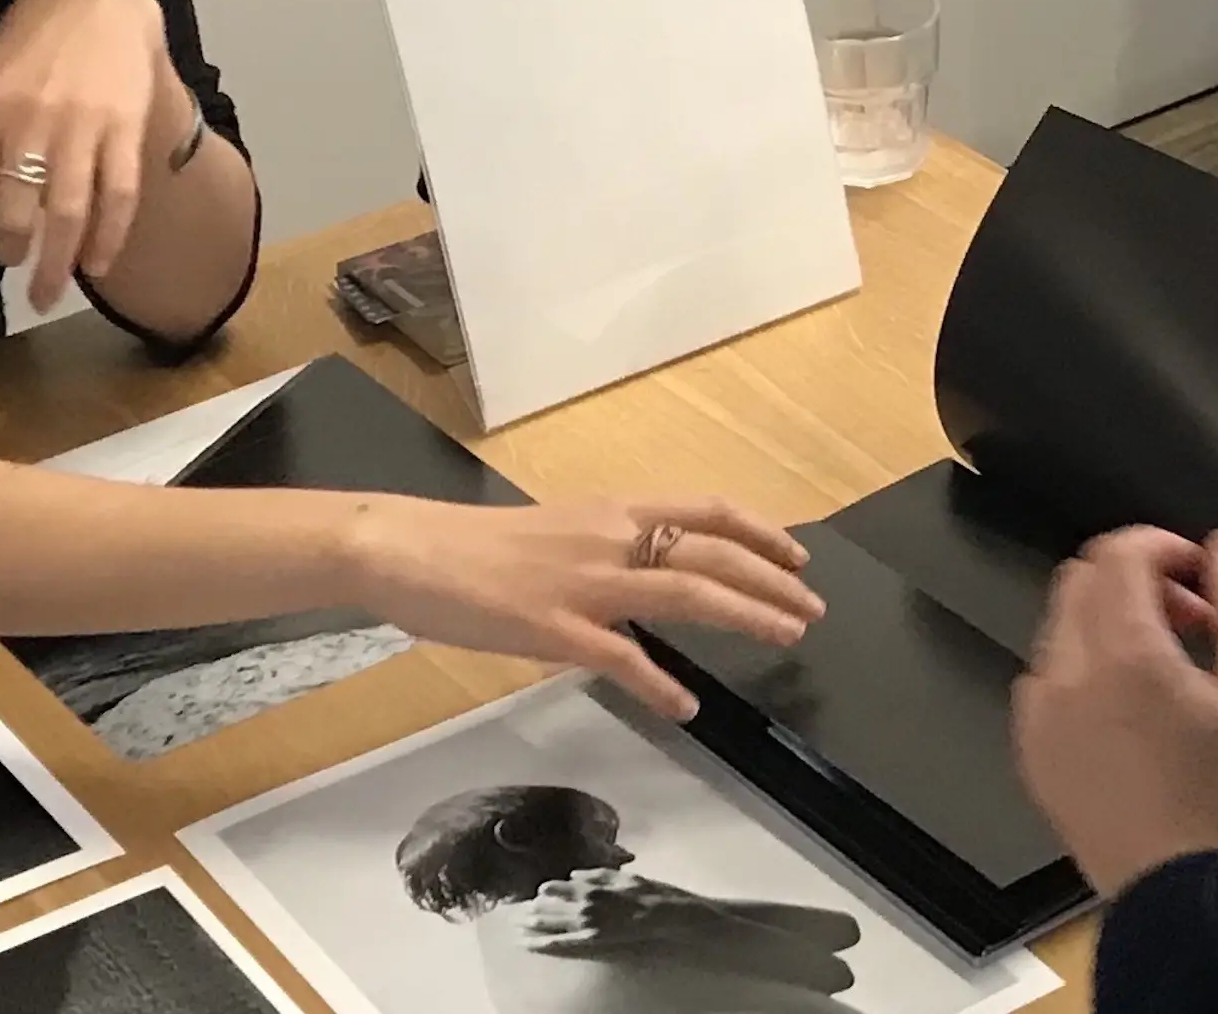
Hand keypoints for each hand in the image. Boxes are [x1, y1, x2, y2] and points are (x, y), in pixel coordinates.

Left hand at [0, 0, 176, 311]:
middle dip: (10, 251)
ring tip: (47, 292)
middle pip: (13, 209)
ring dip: (56, 264)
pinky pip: (118, 195)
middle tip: (11, 268)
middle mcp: (26, 121)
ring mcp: (80, 127)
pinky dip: (108, 238)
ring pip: (66, 213)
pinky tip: (97, 264)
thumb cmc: (28, 40)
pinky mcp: (125, 128)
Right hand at [348, 496, 823, 721]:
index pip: (705, 510)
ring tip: (784, 638)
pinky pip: (621, 657)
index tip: (797, 556)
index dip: (760, 532)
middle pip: (711, 552)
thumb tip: (649, 570)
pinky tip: (687, 706)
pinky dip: (660, 684)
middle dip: (771, 581)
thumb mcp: (558, 531)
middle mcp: (608, 538)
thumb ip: (607, 549)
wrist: (407, 548)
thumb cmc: (474, 546)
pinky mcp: (552, 627)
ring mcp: (583, 583)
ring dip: (744, 615)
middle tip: (810, 610)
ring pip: (685, 591)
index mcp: (611, 510)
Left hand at [518, 868, 702, 953]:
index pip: (557, 886)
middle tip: (516, 913)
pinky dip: (541, 943)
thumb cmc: (647, 891)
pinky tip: (526, 944)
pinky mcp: (591, 939)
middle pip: (548, 905)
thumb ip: (595, 873)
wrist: (663, 913)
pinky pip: (560, 943)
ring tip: (515, 928)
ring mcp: (586, 922)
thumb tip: (575, 874)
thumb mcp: (620, 875)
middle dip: (531, 909)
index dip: (544, 891)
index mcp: (591, 883)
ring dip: (530, 925)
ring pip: (549, 923)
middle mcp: (583, 901)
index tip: (536, 894)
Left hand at [1013, 526, 1217, 896]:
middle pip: (1081, 581)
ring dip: (1108, 624)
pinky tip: (1132, 712)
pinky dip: (1080, 672)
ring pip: (1059, 630)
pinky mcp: (1035, 759)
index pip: (1118, 555)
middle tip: (1192, 617)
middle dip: (1136, 581)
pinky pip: (1044, 684)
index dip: (1163, 546)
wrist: (1191, 905)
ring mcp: (1042, 721)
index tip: (1201, 572)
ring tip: (1170, 669)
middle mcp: (1068, 680)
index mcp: (1126, 655)